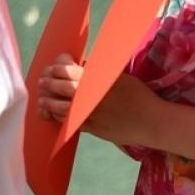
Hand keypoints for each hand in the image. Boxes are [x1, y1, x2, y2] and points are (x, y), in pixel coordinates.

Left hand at [38, 56, 158, 146]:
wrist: (152, 122)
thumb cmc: (138, 96)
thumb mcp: (118, 77)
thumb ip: (97, 72)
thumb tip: (76, 66)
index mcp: (98, 78)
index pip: (66, 68)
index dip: (57, 65)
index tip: (56, 65)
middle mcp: (91, 95)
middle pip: (58, 86)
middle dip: (47, 82)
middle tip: (43, 81)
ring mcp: (90, 113)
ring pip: (59, 107)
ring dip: (47, 102)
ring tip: (43, 99)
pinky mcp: (92, 129)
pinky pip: (68, 123)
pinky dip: (57, 117)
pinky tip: (54, 113)